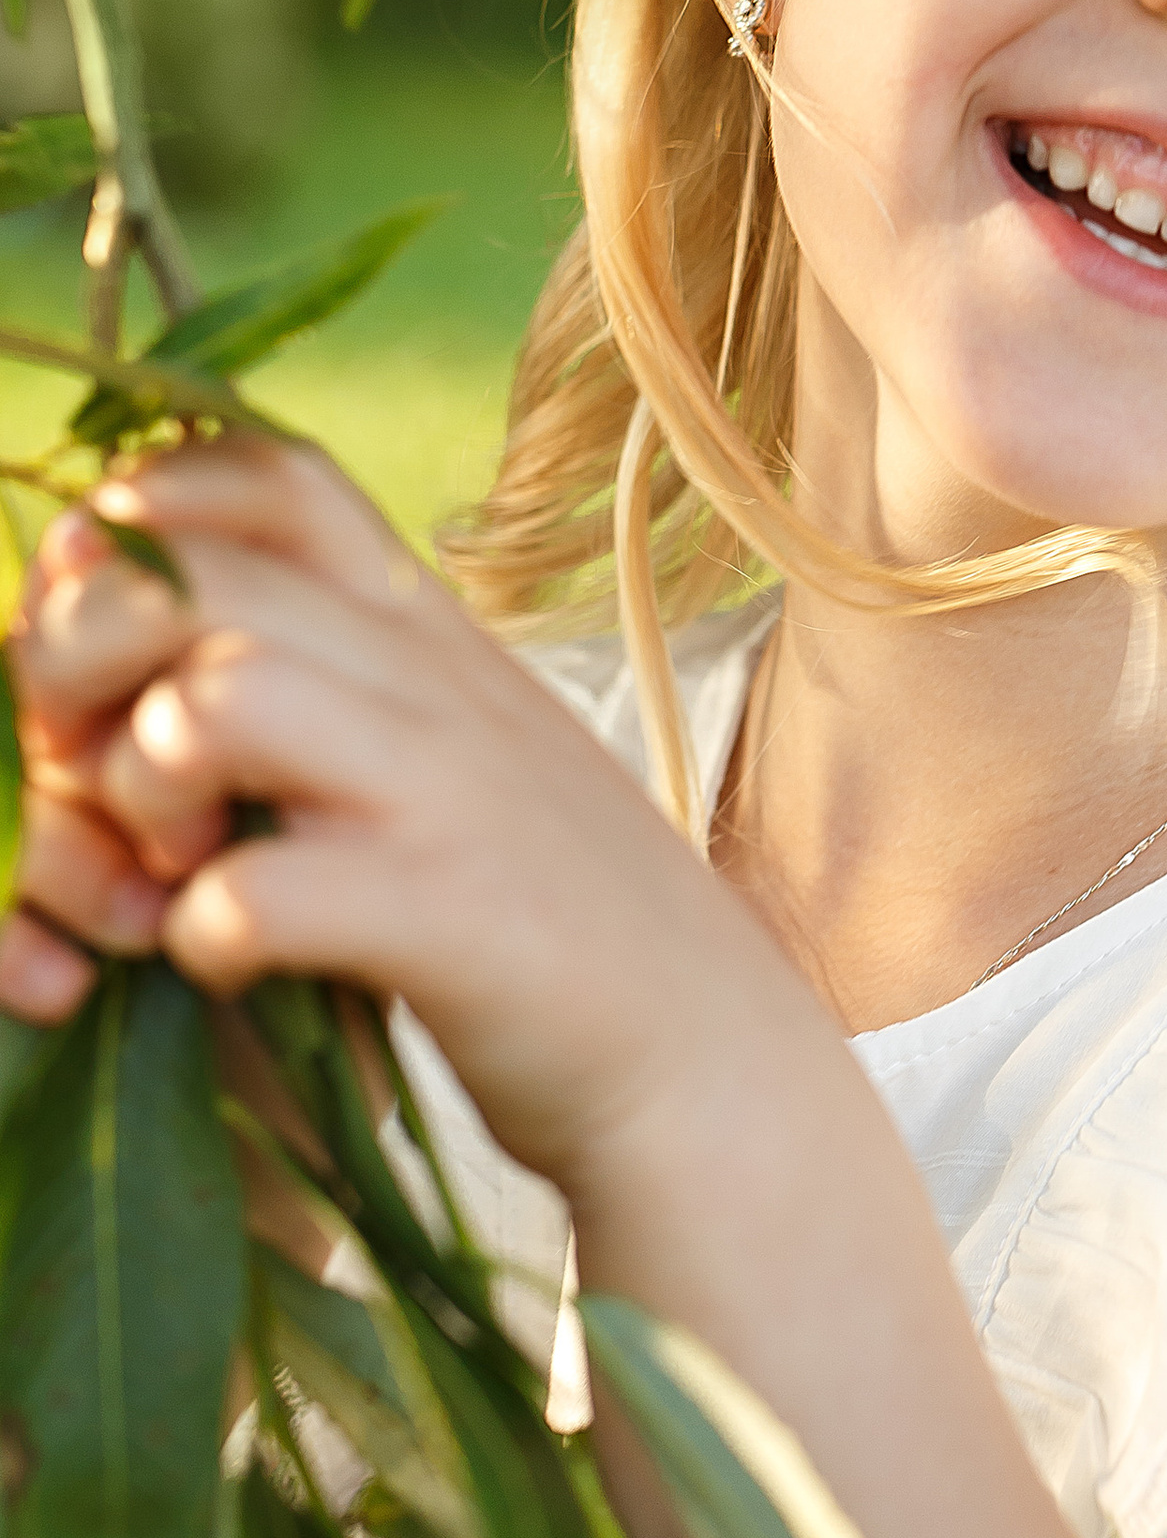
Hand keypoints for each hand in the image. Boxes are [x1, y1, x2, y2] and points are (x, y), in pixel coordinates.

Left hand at [0, 433, 820, 1198]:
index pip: (272, 476)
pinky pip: (257, 892)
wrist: (713, 1060)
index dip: (147, 519)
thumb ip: (342, 671)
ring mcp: (449, 797)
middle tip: (82, 765)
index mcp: (432, 630)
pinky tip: (228, 962)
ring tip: (166, 866)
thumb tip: (146, 624)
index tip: (99, 616)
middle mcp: (439, 684)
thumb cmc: (551, 911)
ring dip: (140, 788)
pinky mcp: (452, 922)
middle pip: (196, 582)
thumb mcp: (462, 745)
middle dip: (82, 659)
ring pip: (217, 702)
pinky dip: (201, 932)